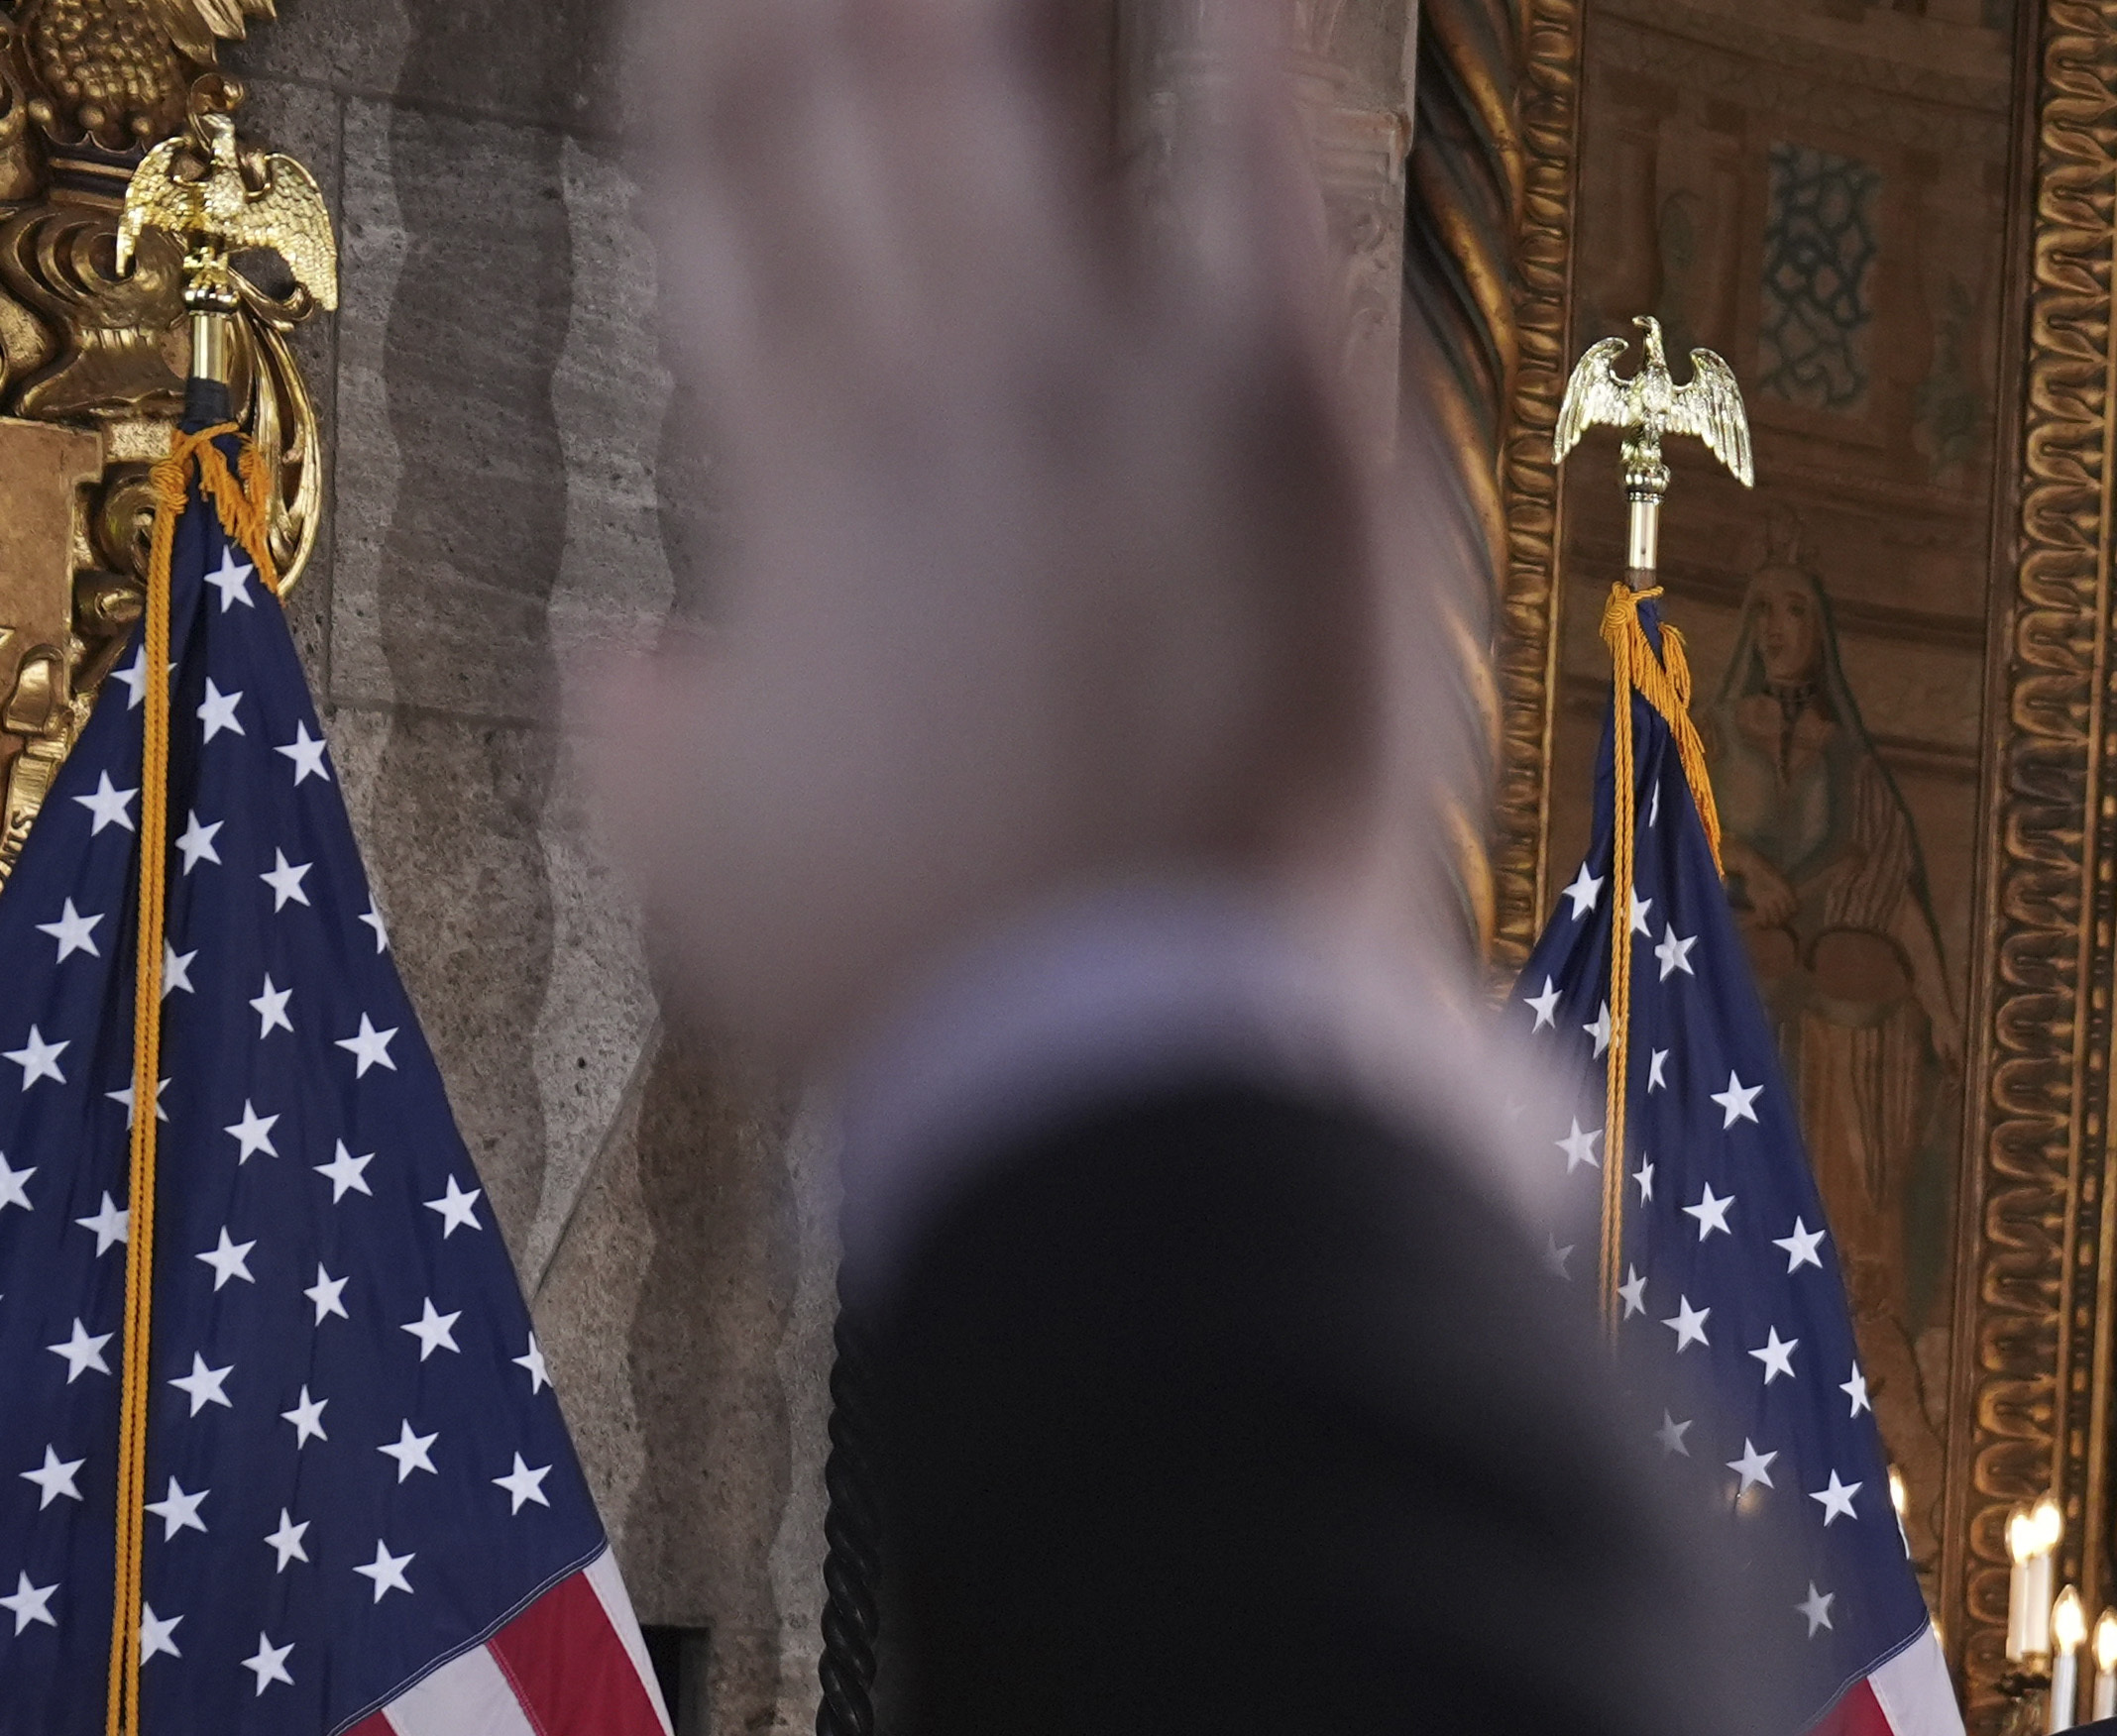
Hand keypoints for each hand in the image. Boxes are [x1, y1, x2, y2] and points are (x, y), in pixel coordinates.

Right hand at [599, 0, 1405, 1072]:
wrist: (1140, 1044)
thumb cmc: (930, 984)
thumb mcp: (708, 870)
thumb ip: (646, 734)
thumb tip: (622, 660)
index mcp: (793, 478)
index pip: (727, 209)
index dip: (718, 67)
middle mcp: (931, 388)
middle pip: (856, 104)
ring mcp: (1105, 386)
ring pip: (1022, 94)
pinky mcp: (1283, 419)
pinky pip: (1255, 178)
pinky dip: (1245, 52)